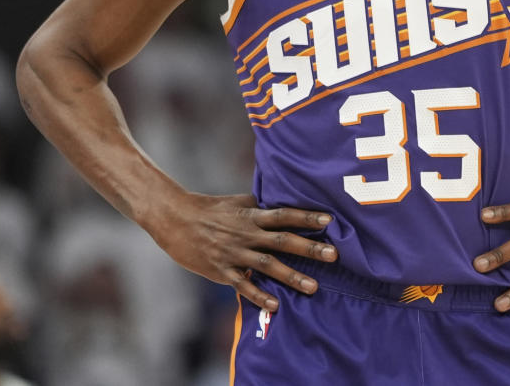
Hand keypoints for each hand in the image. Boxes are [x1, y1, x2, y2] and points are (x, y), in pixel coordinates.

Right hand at [149, 192, 337, 311]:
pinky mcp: (222, 270)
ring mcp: (234, 253)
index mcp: (252, 215)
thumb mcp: (237, 202)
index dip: (307, 216)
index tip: (330, 220)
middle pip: (282, 241)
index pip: (284, 215)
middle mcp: (246, 234)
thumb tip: (282, 204)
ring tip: (314, 287)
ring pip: (267, 266)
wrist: (175, 219)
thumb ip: (260, 207)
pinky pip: (243, 285)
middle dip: (309, 248)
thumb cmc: (209, 209)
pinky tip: (275, 306)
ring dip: (292, 276)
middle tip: (334, 255)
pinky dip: (259, 296)